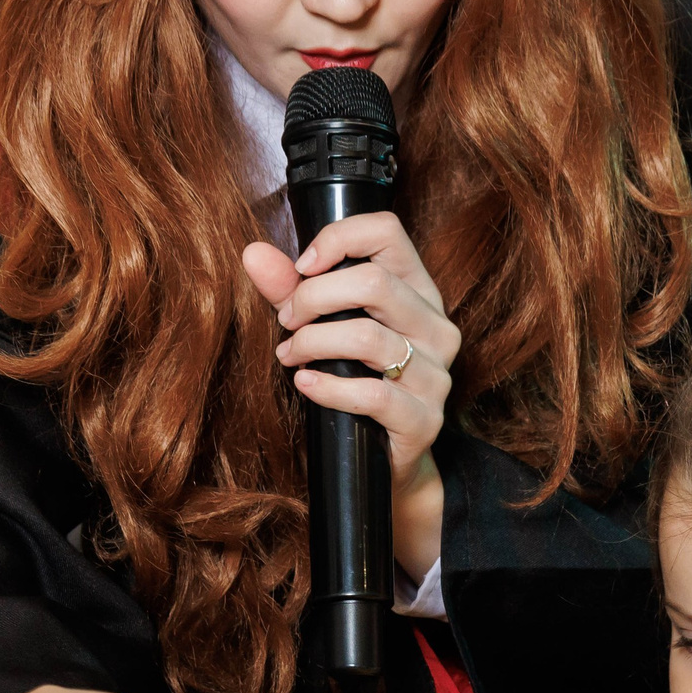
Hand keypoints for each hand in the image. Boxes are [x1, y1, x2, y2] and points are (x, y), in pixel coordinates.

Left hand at [243, 214, 460, 583]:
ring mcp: (437, 374)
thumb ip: (291, 289)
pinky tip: (306, 385)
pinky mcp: (425, 419)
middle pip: (374, 282)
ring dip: (313, 343)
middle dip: (312, 298)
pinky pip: (372, 395)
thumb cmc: (354, 382)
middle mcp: (437, 326)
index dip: (337, 238)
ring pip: (369, 337)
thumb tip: (254, 254)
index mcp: (418, 290)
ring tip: (289, 356)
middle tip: (286, 321)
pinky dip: (328, 388)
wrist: (383, 460)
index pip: (387, 231)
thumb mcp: (323, 327)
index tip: (302, 267)